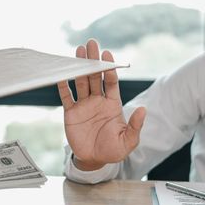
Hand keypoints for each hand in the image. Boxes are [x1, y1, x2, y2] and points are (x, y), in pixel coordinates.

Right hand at [57, 39, 145, 170]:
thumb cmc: (113, 151)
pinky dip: (63, 86)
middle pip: (95, 76)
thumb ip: (135, 126)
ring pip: (81, 82)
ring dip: (79, 67)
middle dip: (93, 60)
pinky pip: (66, 97)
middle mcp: (98, 101)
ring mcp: (84, 105)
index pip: (110, 82)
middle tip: (91, 43)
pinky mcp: (71, 113)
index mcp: (112, 104)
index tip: (107, 54)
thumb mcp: (128, 141)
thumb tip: (143, 109)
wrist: (94, 161)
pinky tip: (61, 74)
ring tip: (78, 51)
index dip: (109, 68)